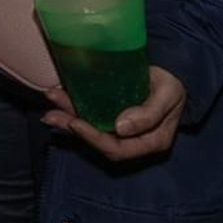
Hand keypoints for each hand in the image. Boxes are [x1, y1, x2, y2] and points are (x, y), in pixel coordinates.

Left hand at [41, 65, 186, 160]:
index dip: (94, 139)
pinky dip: (73, 108)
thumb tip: (121, 128)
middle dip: (73, 128)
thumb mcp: (168, 95)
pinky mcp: (111, 114)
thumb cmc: (172, 85)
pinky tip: (58, 98)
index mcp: (151, 141)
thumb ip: (149, 114)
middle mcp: (134, 139)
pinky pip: (90, 115)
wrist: (173, 74)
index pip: (118, 149)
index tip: (76, 123)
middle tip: (51, 115)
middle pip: (99, 141)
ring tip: (49, 106)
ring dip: (67, 117)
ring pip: (91, 128)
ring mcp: (121, 128)